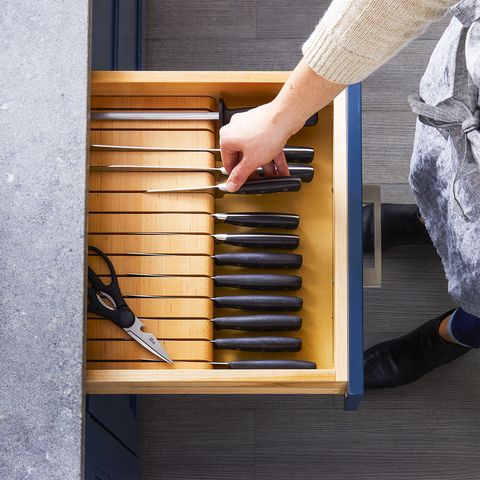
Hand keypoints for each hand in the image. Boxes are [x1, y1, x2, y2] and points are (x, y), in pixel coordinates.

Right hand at [219, 59, 344, 191]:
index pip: (228, 162)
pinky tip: (281, 168)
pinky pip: (266, 145)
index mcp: (228, 137)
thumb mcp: (251, 161)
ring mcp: (252, 127)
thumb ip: (240, 175)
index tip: (243, 184)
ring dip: (266, 166)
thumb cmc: (267, 132)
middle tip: (259, 181)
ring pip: (257, 152)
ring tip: (274, 176)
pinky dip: (273, 157)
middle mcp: (237, 130)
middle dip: (255, 171)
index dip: (236, 176)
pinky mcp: (264, 126)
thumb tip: (231, 185)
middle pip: (244, 157)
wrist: (286, 116)